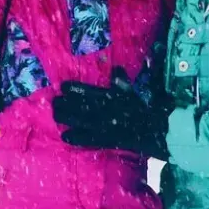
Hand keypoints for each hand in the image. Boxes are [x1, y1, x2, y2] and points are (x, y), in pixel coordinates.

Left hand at [51, 68, 167, 158]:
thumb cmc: (142, 110)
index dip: (75, 89)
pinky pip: (88, 139)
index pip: (89, 91)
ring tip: (56, 115)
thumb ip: (122, 82)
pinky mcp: (106, 139)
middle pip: (80, 106)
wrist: (154, 130)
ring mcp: (104, 126)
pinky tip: (65, 136)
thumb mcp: (132, 92)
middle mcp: (104, 110)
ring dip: (66, 118)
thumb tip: (116, 69)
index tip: (63, 87)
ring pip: (81, 121)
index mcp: (111, 97)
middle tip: (54, 102)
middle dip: (66, 104)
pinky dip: (76, 137)